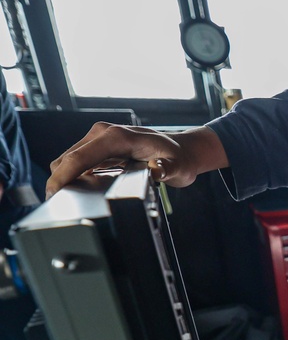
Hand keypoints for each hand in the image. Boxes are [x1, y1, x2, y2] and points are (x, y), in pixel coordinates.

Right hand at [46, 124, 228, 197]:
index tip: (53, 193)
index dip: (63, 177)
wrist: (183, 151)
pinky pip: (80, 162)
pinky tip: (82, 191)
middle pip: (68, 158)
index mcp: (116, 136)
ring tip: (69, 200)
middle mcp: (104, 133)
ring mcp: (100, 139)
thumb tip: (156, 171)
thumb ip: (166, 169)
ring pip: (70, 160)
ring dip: (66, 179)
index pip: (79, 157)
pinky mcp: (101, 147)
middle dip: (59, 181)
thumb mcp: (176, 167)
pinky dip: (76, 176)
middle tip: (59, 205)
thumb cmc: (179, 158)